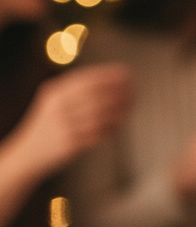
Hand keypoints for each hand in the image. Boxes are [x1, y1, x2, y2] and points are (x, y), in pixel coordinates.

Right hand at [13, 63, 131, 176]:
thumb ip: (77, 90)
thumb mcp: (55, 102)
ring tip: (130, 107)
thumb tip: (113, 79)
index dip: (109, 75)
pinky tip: (119, 124)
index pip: (85, 79)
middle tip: (134, 90)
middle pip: (94, 96)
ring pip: (99, 116)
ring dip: (119, 110)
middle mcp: (57, 108)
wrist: (29, 152)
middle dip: (118, 92)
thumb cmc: (50, 124)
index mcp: (54, 93)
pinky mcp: (70, 144)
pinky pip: (97, 134)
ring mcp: (63, 126)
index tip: (127, 73)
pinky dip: (111, 128)